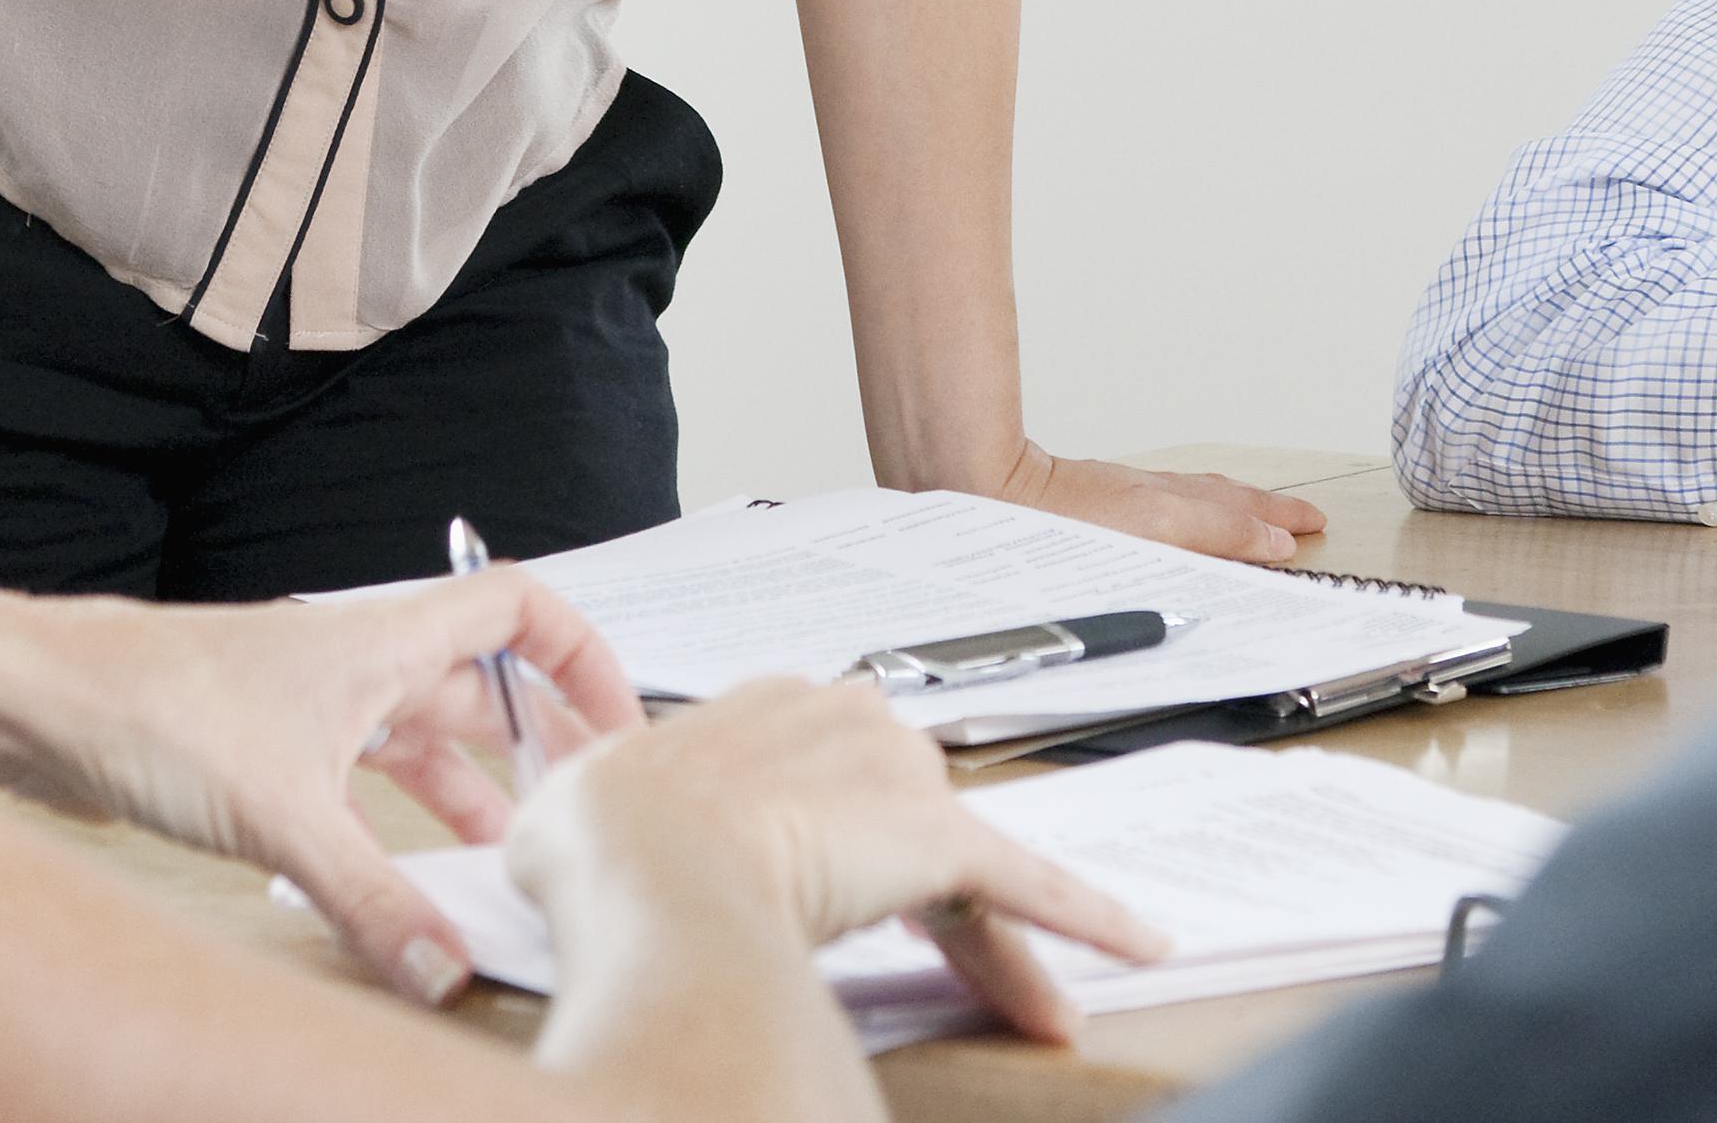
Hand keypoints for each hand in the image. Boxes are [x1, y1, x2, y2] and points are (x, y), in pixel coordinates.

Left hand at [0, 574, 639, 1004]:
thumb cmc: (147, 705)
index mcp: (381, 641)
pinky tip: (394, 873)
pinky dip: (393, 818)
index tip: (618, 722)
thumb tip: (442, 970)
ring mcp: (307, 702)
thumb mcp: (281, 815)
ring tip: (505, 852)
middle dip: (534, 744)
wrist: (33, 701)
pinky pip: (359, 777)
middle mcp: (354, 661)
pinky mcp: (262, 748)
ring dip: (466, 787)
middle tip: (576, 807)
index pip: (518, 608)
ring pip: (417, 737)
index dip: (580, 656)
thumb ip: (369, 898)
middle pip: (477, 686)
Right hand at [512, 676, 1168, 1042]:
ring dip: (989, 943)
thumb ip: (609, 814)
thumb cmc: (607, 841)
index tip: (818, 880)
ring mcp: (894, 774)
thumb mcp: (578, 809)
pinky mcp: (942, 835)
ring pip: (963, 867)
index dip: (826, 844)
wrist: (643, 858)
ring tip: (1023, 1008)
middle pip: (898, 819)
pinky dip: (1086, 917)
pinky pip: (1031, 883)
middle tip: (924, 967)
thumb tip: (580, 840)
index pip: (820, 779)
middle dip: (909, 895)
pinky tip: (1138, 944)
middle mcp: (837, 719)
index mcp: (754, 708)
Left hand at [973, 440, 1327, 565]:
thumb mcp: (1144, 531)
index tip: (1301, 542)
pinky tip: (1183, 507)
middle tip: (1307, 518)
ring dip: (1232, 502)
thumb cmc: (1044, 522)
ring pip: (1190, 494)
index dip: (1267, 533)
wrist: (978, 484)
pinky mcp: (1092, 494)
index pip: (1229, 523)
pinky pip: (1161, 491)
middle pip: (1218, 501)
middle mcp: (1144, 498)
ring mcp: (1118, 495)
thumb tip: (1268, 545)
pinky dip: (1192, 499)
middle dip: (1265, 511)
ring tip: (1261, 509)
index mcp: (1161, 511)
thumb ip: (1209, 537)